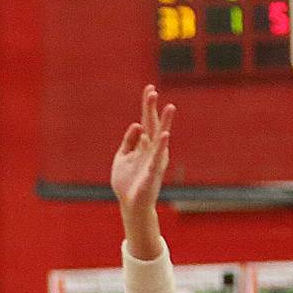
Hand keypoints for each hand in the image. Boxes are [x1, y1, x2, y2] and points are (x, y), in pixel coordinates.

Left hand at [111, 86, 174, 214]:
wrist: (130, 204)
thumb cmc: (127, 181)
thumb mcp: (123, 156)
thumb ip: (129, 141)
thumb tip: (137, 124)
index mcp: (144, 145)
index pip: (146, 121)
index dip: (147, 106)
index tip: (149, 88)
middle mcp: (151, 150)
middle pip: (153, 125)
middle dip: (152, 109)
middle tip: (153, 91)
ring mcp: (154, 160)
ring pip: (160, 138)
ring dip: (164, 122)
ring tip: (169, 107)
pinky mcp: (153, 172)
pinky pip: (157, 157)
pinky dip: (161, 146)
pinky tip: (164, 135)